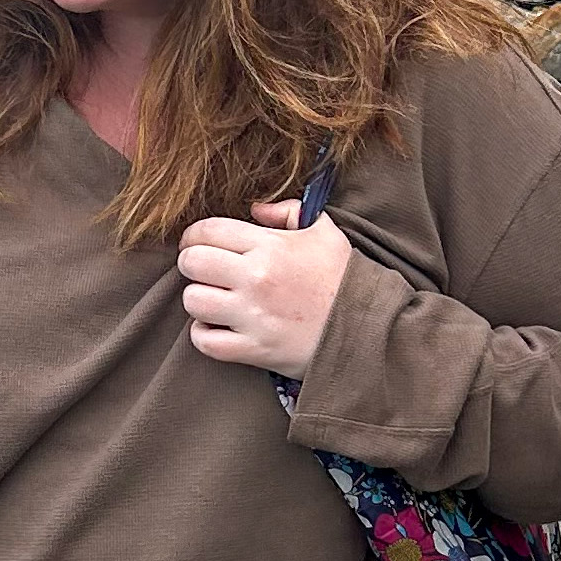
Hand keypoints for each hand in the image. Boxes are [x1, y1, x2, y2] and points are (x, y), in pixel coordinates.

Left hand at [176, 198, 353, 376]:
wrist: (369, 330)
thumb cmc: (344, 278)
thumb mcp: (323, 232)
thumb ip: (288, 212)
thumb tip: (255, 210)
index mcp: (270, 246)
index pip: (207, 231)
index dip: (194, 235)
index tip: (196, 243)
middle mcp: (256, 278)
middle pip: (192, 263)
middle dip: (192, 263)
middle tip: (205, 271)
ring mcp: (253, 316)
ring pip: (193, 301)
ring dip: (198, 299)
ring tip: (214, 299)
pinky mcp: (254, 349)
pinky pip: (204, 341)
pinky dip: (204, 334)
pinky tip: (217, 326)